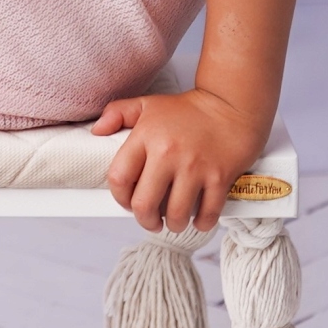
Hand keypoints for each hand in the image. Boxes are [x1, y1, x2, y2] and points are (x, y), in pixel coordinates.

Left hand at [93, 87, 266, 234]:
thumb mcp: (148, 104)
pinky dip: (202, 223)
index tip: (128, 202)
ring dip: (174, 224)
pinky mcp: (220, 177)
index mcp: (146, 136)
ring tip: (176, 219)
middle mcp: (168, 153)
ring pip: (176, 215)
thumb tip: (96, 131)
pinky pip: (207, 213)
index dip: (120, 198)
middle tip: (152, 220)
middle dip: (146, 220)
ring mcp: (195, 167)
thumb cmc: (188, 109)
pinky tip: (199, 218)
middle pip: (144, 205)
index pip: (119, 178)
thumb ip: (117, 113)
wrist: (231, 103)